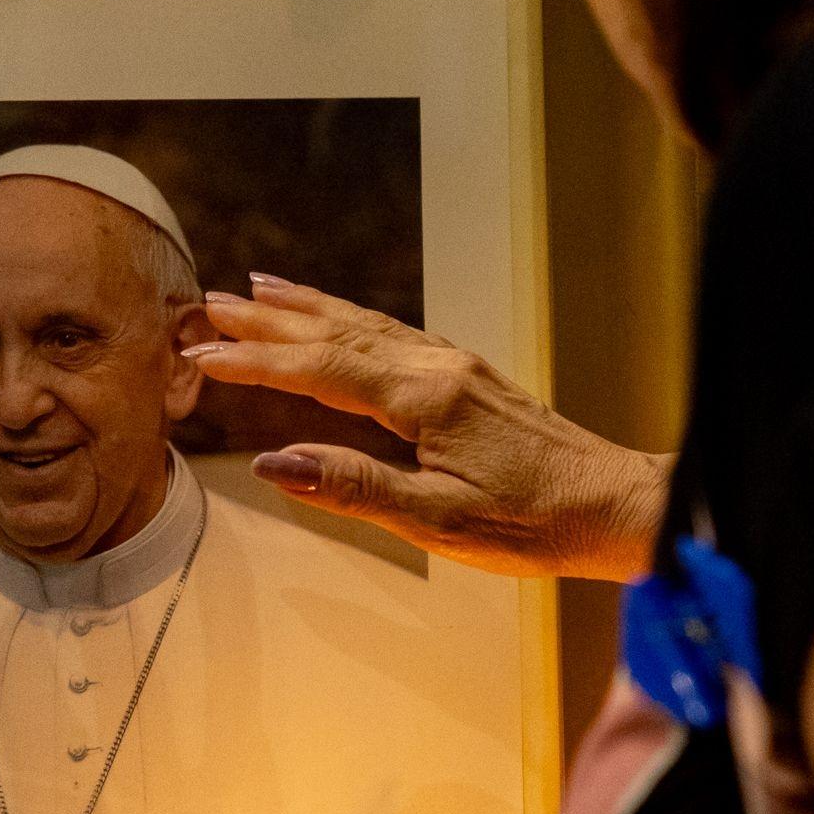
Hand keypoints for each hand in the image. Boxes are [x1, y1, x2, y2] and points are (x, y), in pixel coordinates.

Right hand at [184, 277, 670, 581]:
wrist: (612, 505)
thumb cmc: (533, 524)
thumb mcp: (438, 521)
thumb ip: (354, 489)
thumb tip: (276, 465)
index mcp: (425, 399)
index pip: (320, 368)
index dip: (255, 362)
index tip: (200, 355)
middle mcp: (439, 367)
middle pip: (337, 331)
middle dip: (269, 319)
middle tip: (208, 305)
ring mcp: (458, 366)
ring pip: (367, 324)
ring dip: (307, 307)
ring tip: (257, 289)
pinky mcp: (472, 377)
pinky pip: (395, 333)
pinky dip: (351, 319)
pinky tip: (338, 320)